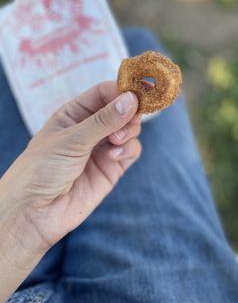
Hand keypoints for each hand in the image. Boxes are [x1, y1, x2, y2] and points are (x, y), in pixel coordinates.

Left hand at [0, 81, 140, 253]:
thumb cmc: (42, 168)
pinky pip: (131, 150)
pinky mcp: (112, 167)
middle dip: (128, 113)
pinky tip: (113, 156)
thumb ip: (103, 120)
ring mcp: (102, 148)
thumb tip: (131, 99)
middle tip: (126, 122)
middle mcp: (91, 128)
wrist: (35, 212)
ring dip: (129, 131)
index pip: (104, 92)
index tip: (138, 93)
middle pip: (122, 109)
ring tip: (115, 141)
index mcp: (75, 113)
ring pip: (129, 129)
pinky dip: (128, 149)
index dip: (122, 90)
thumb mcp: (71, 139)